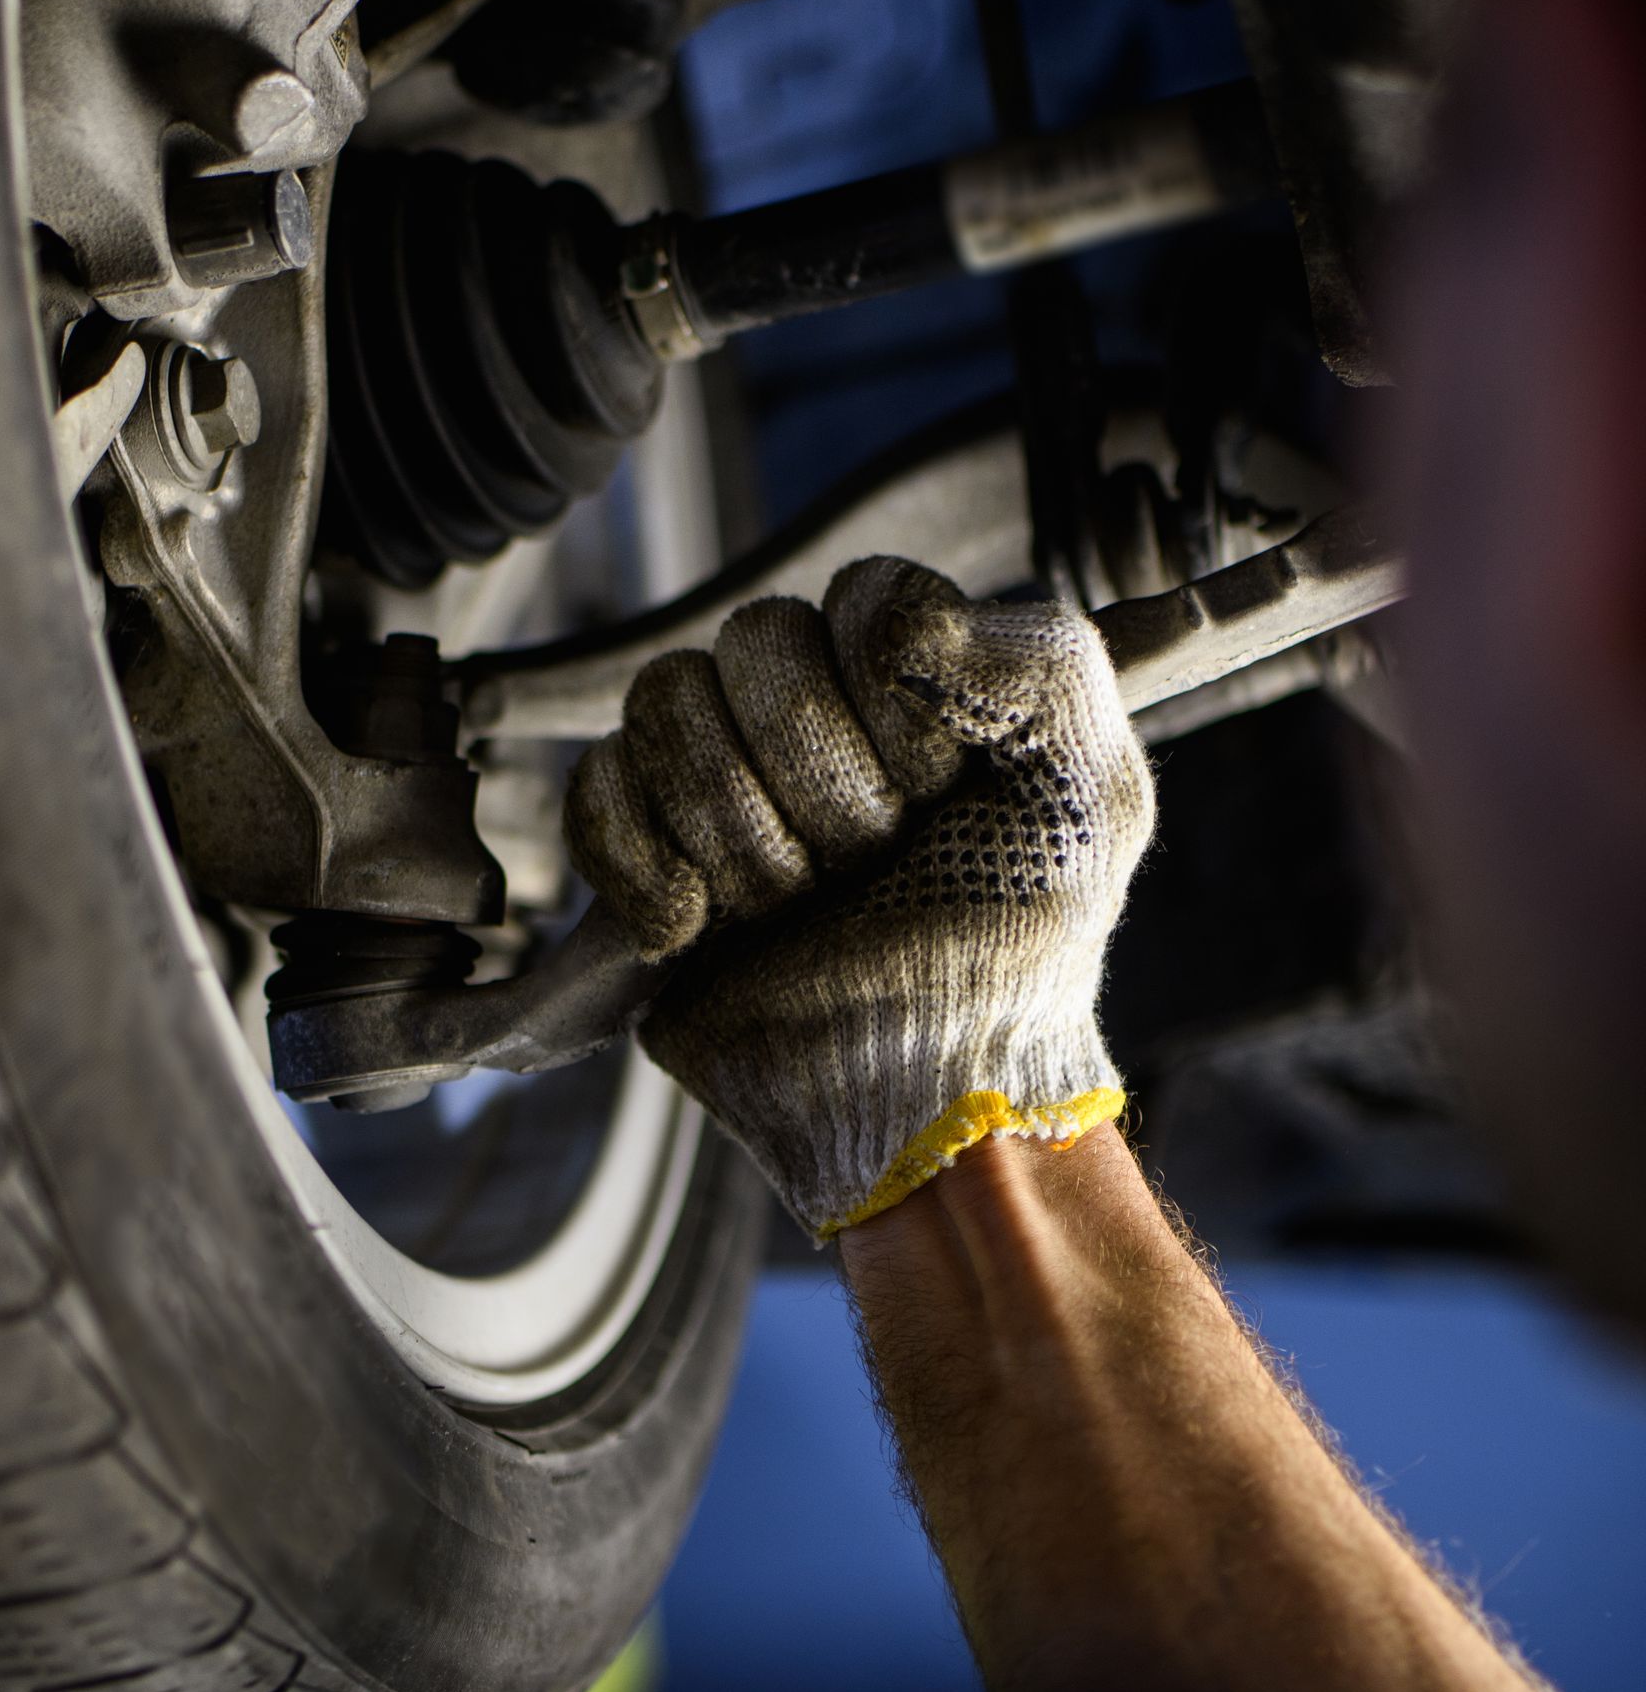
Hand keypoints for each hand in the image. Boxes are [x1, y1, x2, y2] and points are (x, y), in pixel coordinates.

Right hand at [564, 557, 1154, 1237]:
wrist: (928, 1093)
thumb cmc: (1021, 952)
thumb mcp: (1097, 792)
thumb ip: (1044, 663)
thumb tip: (898, 627)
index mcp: (914, 674)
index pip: (861, 598)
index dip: (895, 700)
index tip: (940, 791)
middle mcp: (810, 707)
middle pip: (753, 642)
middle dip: (824, 780)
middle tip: (870, 863)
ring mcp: (717, 776)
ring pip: (664, 701)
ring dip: (743, 831)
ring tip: (798, 903)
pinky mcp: (642, 852)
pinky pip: (593, 791)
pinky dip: (645, 869)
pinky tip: (700, 929)